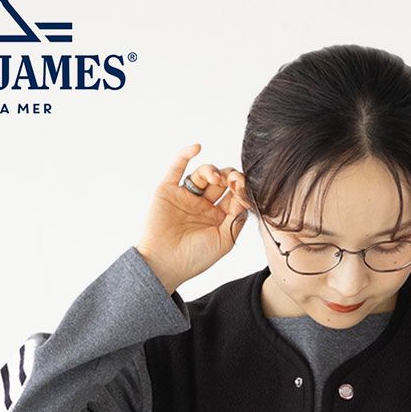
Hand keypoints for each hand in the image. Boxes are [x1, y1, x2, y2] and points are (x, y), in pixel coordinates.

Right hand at [135, 143, 252, 294]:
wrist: (165, 264)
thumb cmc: (196, 258)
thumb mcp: (225, 240)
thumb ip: (237, 219)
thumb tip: (245, 196)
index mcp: (219, 217)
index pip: (234, 195)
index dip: (240, 188)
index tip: (243, 187)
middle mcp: (203, 205)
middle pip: (221, 182)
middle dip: (229, 177)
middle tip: (233, 180)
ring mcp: (186, 196)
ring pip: (202, 174)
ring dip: (212, 170)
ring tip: (215, 178)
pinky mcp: (168, 189)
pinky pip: (177, 167)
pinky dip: (185, 155)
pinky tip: (197, 147)